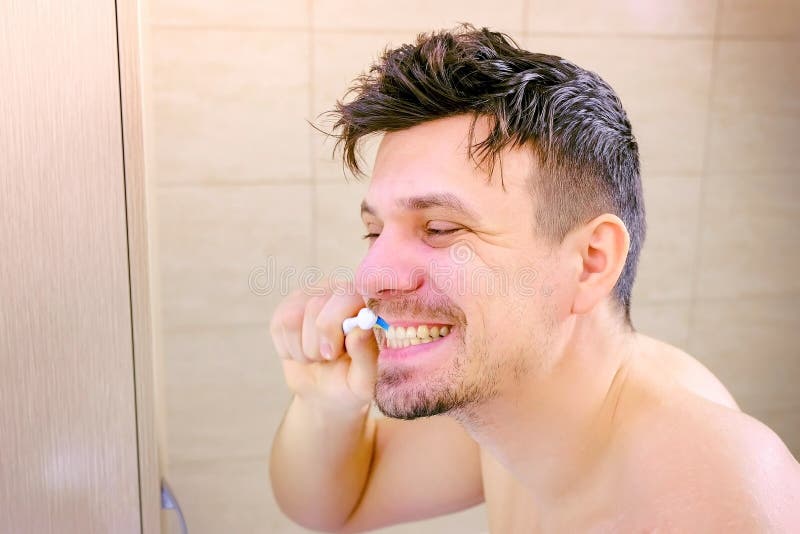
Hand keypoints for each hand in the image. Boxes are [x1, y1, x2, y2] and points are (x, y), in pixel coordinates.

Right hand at [270, 285, 378, 410]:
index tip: (333, 354)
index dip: (333, 328)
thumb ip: (367, 354)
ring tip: (315, 356)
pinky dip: (288, 349)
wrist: (323, 391)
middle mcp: (336, 291)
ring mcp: (309, 296)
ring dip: (302, 350)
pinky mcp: (286, 308)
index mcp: (363, 303)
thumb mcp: (364, 378)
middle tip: (326, 358)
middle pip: (314, 306)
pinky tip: (301, 352)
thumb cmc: (349, 381)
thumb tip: (360, 330)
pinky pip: (278, 326)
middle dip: (316, 345)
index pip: (345, 297)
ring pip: (292, 318)